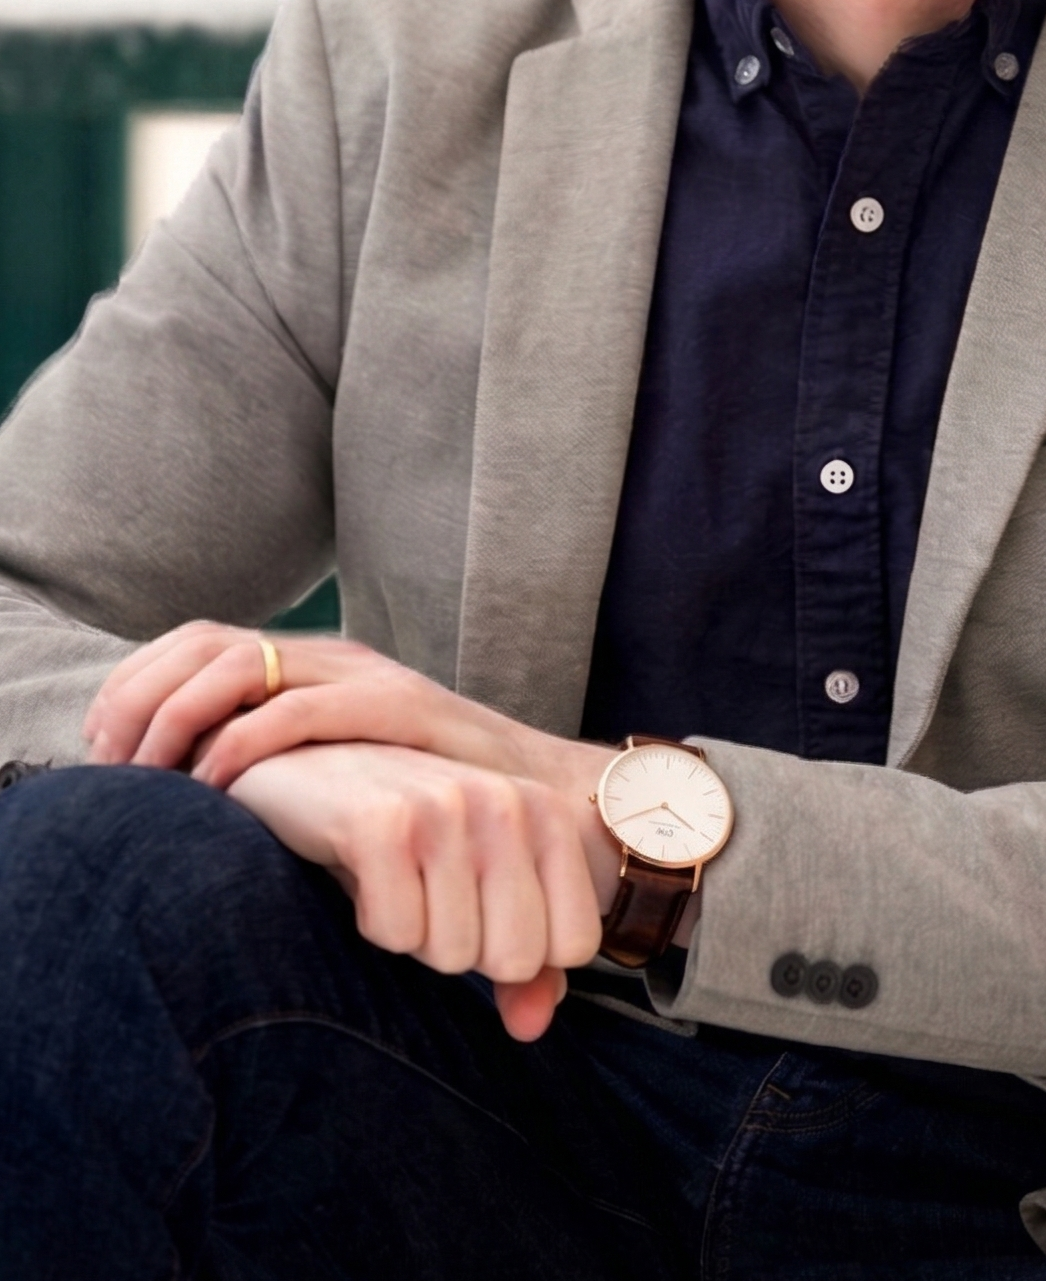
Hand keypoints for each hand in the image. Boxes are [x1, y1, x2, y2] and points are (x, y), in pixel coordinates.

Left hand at [85, 620, 588, 795]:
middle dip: (139, 700)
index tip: (102, 748)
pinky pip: (294, 710)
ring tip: (149, 777)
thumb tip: (188, 792)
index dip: (137, 684)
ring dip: (175, 718)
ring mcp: (363, 676)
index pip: (198, 641)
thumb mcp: (335, 776)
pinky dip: (240, 743)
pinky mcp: (395, 706)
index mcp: (313, 664)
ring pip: (236, 666)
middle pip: (202, 644)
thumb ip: (276, 769)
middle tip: (109, 765)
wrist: (543, 805)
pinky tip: (214, 787)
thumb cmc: (432, 805)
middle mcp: (332, 656)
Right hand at [227, 740, 605, 1040]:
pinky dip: (372, 922)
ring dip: (414, 935)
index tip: (478, 909)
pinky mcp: (382, 822)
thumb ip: (523, 962)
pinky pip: (398, 936)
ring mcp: (446, 806)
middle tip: (428, 896)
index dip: (519, 953)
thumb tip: (532, 1028)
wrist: (306, 769)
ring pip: (454, 954)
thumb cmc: (405, 835)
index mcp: (546, 813)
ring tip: (395, 877)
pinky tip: (361, 871)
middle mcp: (506, 801)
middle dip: (464, 949)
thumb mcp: (474, 887)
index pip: (575, 945)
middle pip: (517, 958)